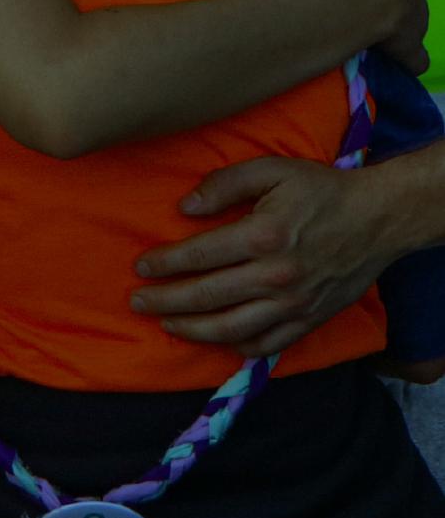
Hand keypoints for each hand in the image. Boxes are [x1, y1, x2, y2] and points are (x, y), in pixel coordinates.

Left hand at [131, 157, 391, 355]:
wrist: (381, 218)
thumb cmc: (322, 190)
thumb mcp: (272, 170)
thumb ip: (225, 184)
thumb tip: (185, 207)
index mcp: (263, 236)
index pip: (198, 256)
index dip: (164, 263)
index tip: (140, 266)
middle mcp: (277, 276)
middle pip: (207, 297)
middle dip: (165, 301)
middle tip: (137, 302)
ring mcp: (295, 303)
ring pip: (231, 328)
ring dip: (191, 330)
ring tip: (165, 324)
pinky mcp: (311, 319)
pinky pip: (267, 345)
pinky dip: (237, 347)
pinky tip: (216, 340)